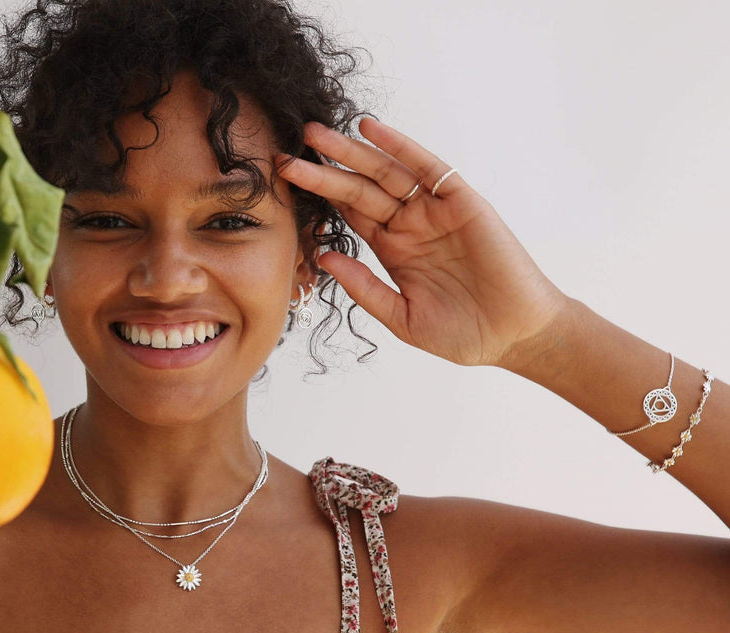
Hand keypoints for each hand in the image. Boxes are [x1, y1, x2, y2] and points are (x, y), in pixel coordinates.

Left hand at [278, 118, 568, 367]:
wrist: (515, 335)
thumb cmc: (463, 333)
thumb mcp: (402, 317)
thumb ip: (365, 287)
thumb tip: (321, 258)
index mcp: (393, 251)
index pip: (350, 216)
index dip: (319, 200)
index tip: (283, 187)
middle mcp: (410, 226)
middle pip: (360, 190)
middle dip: (324, 172)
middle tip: (285, 156)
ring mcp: (434, 212)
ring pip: (387, 174)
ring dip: (352, 153)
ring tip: (316, 135)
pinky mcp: (461, 202)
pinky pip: (427, 168)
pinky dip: (401, 147)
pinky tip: (371, 130)